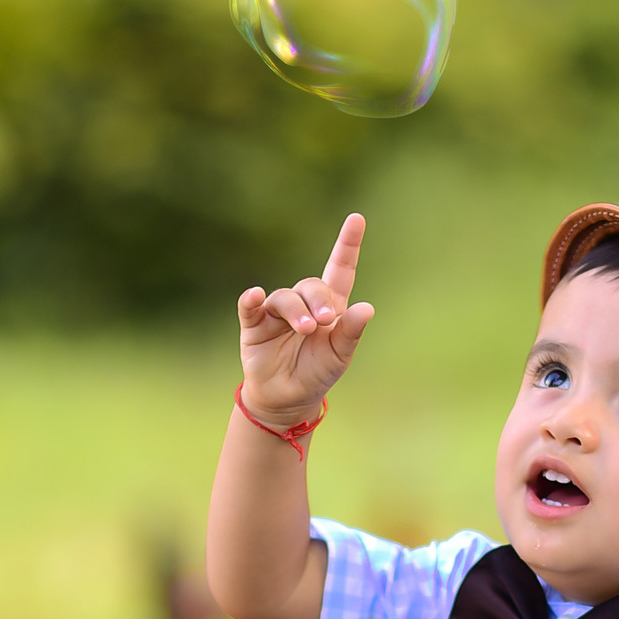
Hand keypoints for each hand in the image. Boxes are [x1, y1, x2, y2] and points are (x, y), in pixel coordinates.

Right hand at [237, 212, 373, 421]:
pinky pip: (250, 307)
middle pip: (311, 285)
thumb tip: (368, 308)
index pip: (340, 269)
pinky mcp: (254, 324)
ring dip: (296, 311)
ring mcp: (276, 312)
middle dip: (319, 301)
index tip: (356, 219)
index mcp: (330, 306)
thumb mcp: (340, 354)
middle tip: (326, 321)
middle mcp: (303, 303)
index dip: (347, 245)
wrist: (288, 399)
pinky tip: (254, 296)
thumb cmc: (318, 373)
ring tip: (306, 330)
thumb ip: (352, 331)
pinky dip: (251, 300)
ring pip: (285, 297)